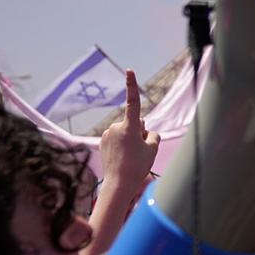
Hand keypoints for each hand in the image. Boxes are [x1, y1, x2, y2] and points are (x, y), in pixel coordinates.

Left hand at [97, 70, 159, 196]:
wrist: (118, 184)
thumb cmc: (137, 166)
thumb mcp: (152, 149)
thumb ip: (152, 134)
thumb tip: (144, 128)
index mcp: (129, 127)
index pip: (133, 102)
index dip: (132, 85)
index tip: (129, 71)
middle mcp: (116, 127)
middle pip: (135, 124)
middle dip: (140, 132)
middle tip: (140, 151)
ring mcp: (107, 134)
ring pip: (126, 131)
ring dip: (131, 139)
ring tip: (131, 156)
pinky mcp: (102, 141)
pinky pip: (117, 138)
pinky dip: (122, 144)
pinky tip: (123, 157)